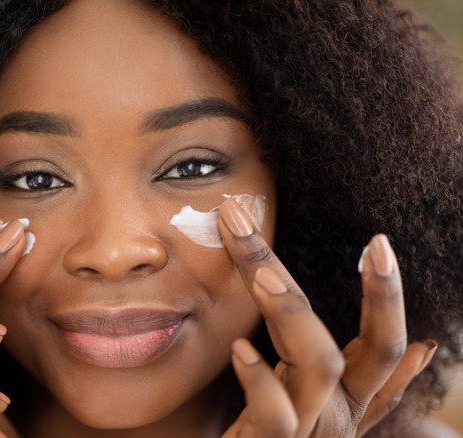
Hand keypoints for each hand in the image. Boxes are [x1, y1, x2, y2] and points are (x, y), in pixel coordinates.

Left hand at [217, 199, 436, 437]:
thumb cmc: (269, 434)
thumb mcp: (318, 400)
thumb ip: (367, 382)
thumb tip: (425, 350)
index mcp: (349, 396)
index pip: (383, 342)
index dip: (388, 296)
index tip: (378, 242)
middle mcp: (338, 413)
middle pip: (374, 348)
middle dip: (378, 293)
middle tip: (368, 241)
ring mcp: (308, 430)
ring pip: (321, 367)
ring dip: (293, 315)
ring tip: (262, 278)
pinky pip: (276, 414)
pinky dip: (259, 379)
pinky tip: (240, 347)